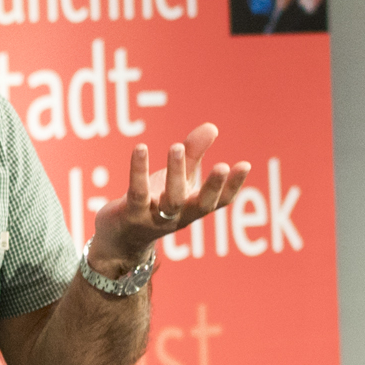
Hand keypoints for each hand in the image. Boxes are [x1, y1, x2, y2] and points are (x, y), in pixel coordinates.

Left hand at [89, 123, 250, 271]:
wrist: (119, 237)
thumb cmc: (155, 203)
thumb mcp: (177, 179)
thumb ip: (193, 154)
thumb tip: (212, 127)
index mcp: (194, 208)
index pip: (220, 201)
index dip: (233, 185)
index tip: (245, 165)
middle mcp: (179, 217)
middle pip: (200, 205)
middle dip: (212, 186)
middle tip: (222, 166)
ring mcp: (156, 218)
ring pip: (171, 200)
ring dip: (176, 173)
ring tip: (177, 146)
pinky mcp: (132, 214)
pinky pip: (138, 192)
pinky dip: (139, 171)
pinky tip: (140, 148)